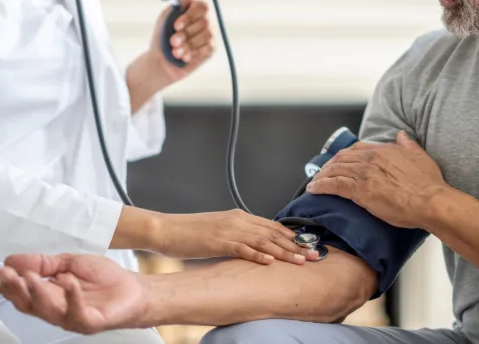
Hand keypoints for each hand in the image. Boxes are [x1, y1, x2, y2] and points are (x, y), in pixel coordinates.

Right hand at [0, 253, 147, 333]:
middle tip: (4, 273)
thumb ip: (43, 262)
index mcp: (48, 295)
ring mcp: (71, 318)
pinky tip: (67, 281)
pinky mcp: (89, 322)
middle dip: (14, 288)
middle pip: (27, 303)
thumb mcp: (69, 263)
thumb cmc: (102, 278)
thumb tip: (12, 259)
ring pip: (46, 309)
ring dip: (36, 291)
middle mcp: (55, 310)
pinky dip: (71, 295)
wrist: (133, 289)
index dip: (1, 285)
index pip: (20, 291)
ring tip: (29, 276)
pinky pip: (76, 311)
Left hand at [150, 0, 214, 85]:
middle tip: (172, 41)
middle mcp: (205, 21)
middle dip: (186, 34)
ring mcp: (210, 34)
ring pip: (206, 35)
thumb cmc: (162, 37)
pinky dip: (193, 53)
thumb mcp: (168, 16)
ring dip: (188, 45)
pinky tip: (184, 57)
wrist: (160, 61)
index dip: (189, 16)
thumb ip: (182, 0)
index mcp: (194, 10)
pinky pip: (208, 48)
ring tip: (175, 52)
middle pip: (205, 21)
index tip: (175, 26)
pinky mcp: (211, 49)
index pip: (203, 6)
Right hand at [154, 209, 317, 264]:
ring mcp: (228, 230)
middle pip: (272, 232)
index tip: (307, 245)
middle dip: (295, 245)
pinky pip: (242, 248)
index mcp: (238, 216)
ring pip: (263, 240)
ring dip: (283, 251)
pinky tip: (271, 262)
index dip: (291, 236)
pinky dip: (258, 254)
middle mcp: (237, 220)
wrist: (166, 229)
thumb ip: (237, 235)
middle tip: (313, 255)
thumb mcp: (218, 231)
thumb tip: (254, 247)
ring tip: (300, 260)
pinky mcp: (218, 241)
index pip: (271, 226)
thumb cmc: (190, 233)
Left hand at [306, 131, 448, 228]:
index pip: (356, 148)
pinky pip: (334, 185)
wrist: (430, 201)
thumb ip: (408, 144)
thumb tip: (401, 135)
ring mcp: (364, 173)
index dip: (344, 156)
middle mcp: (370, 158)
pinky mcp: (360, 190)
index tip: (338, 161)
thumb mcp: (420, 156)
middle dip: (329, 165)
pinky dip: (321, 186)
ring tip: (314, 183)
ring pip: (335, 170)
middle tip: (321, 173)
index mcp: (383, 150)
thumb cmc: (429, 184)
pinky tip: (314, 189)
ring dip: (322, 176)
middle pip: (341, 158)